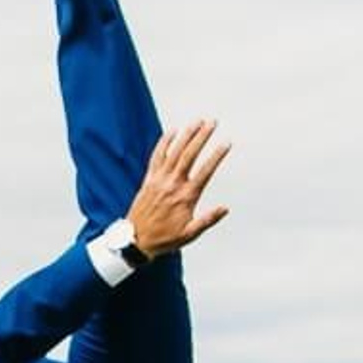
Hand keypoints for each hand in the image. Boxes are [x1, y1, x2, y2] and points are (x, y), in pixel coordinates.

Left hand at [124, 119, 230, 257]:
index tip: (226, 143)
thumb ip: (208, 220)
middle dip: (202, 137)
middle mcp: (172, 184)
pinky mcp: (149, 179)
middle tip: (213, 123)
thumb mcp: (190, 234)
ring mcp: (159, 180)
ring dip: (186, 135)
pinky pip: (156, 156)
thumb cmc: (163, 239)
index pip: (205, 171)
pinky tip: (172, 132)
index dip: (217, 155)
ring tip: (197, 122)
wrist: (135, 240)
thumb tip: (225, 209)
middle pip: (189, 154)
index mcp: (186, 197)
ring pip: (174, 151)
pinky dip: (164, 143)